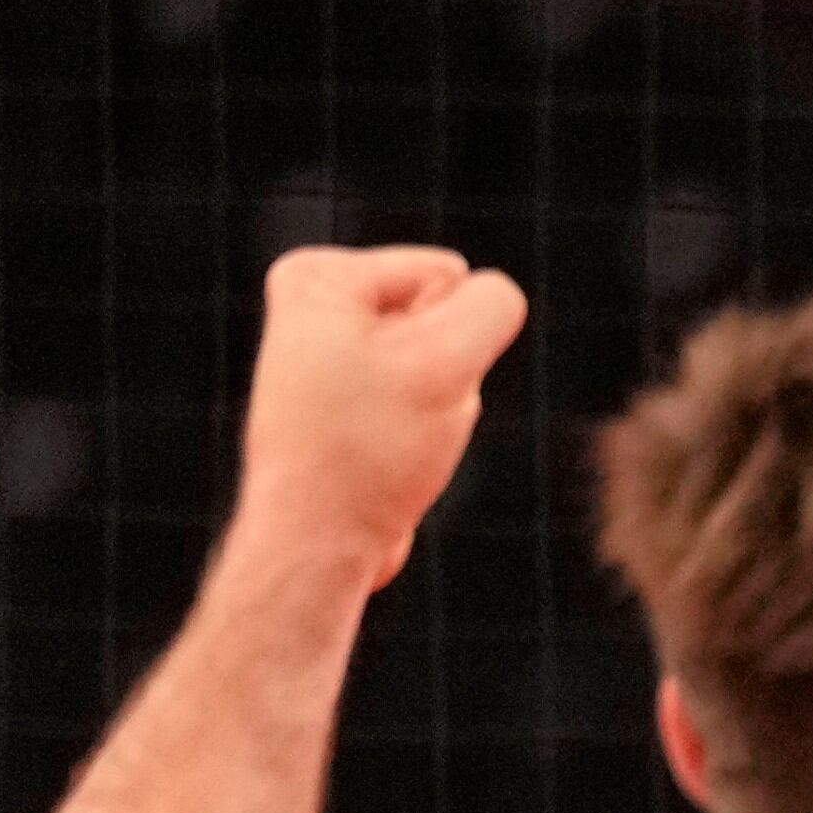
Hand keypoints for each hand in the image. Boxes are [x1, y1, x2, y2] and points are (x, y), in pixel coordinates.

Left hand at [231, 245, 531, 589]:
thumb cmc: (371, 448)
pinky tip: (395, 454)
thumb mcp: (447, 360)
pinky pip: (426, 394)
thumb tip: (497, 298)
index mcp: (318, 277)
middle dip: (446, 367)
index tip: (402, 382)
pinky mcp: (350, 398)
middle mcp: (315, 306)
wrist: (322, 538)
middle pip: (445, 313)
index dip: (450, 335)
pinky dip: (430, 425)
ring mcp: (332, 353)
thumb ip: (491, 306)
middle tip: (401, 413)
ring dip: (443, 401)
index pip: (448, 274)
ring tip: (397, 435)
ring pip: (443, 357)